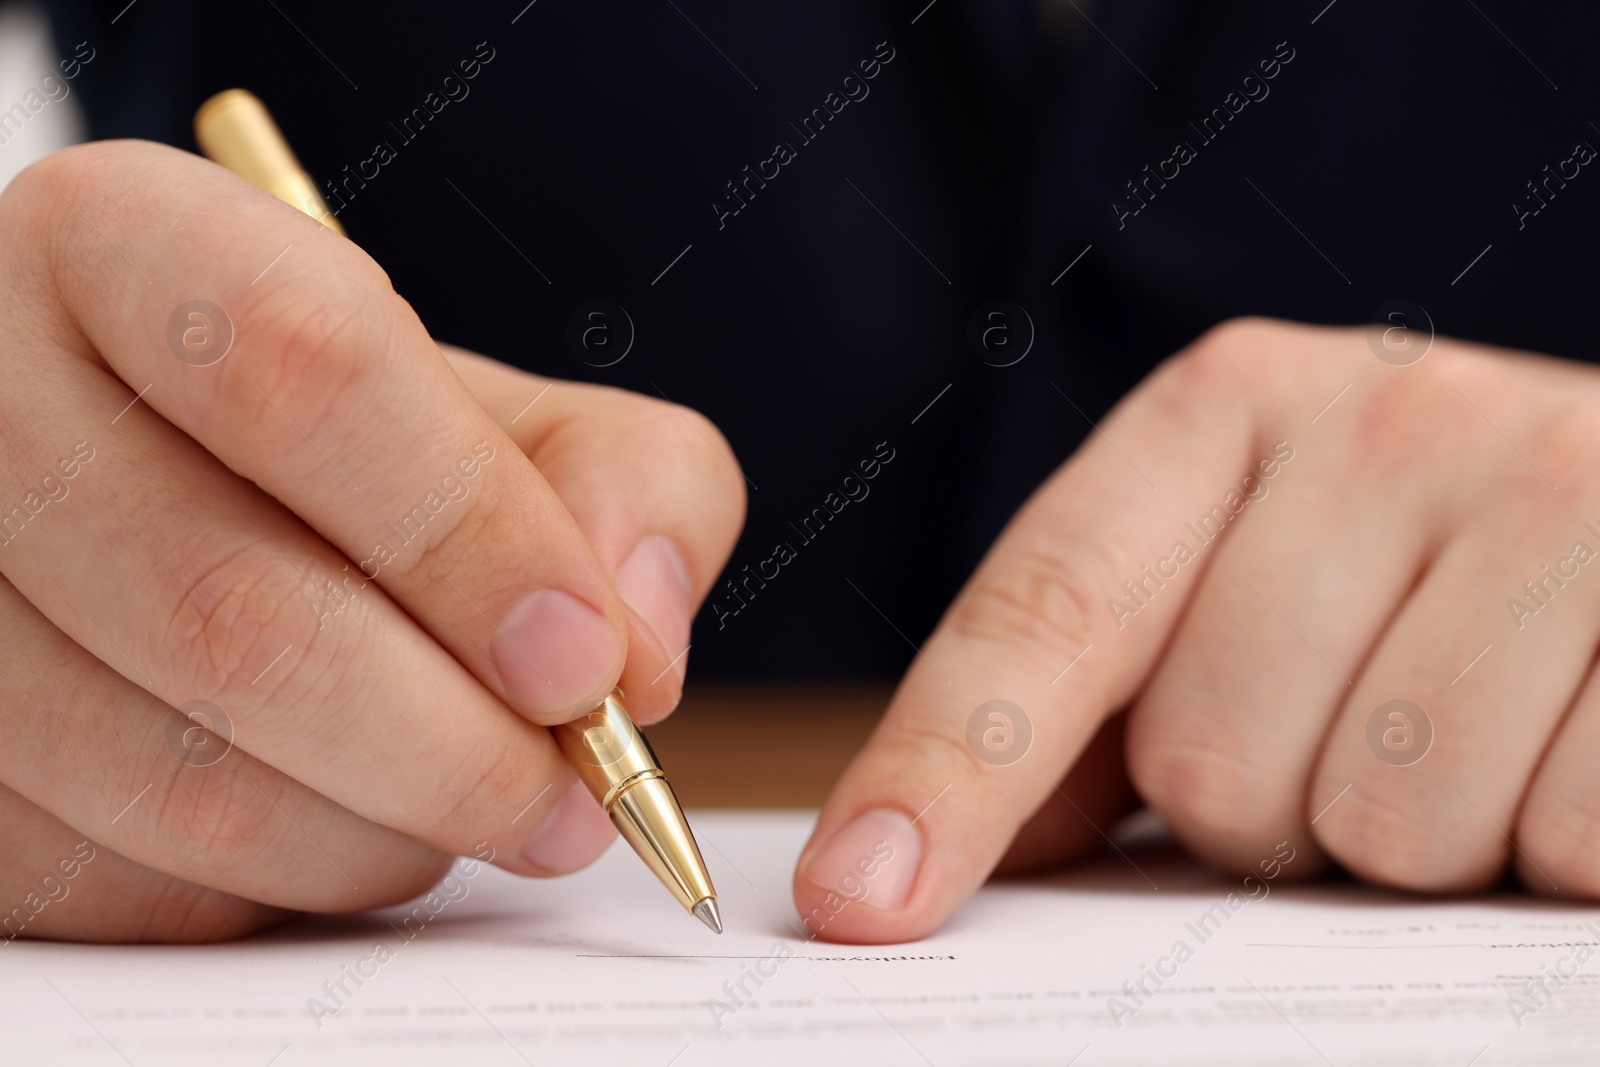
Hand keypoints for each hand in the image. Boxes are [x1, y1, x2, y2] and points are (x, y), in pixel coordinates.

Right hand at [0, 140, 741, 940]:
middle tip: (572, 796)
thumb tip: (636, 654)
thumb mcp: (510, 412)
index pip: (304, 369)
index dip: (470, 535)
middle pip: (234, 611)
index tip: (588, 662)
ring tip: (468, 801)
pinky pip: (127, 880)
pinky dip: (282, 884)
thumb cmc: (362, 455)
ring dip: (381, 833)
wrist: (174, 494)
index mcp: (130, 247)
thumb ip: (627, 483)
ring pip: (178, 779)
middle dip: (455, 746)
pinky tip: (345, 817)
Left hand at [796, 317, 1599, 940]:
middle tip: (1349, 737)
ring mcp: (1552, 486)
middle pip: (1211, 758)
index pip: (1047, 614)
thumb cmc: (1418, 573)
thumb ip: (1077, 708)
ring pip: (1385, 820)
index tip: (859, 901)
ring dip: (1415, 837)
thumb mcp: (1236, 589)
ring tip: (1470, 735)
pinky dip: (1552, 841)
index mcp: (1229, 408)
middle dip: (1265, 810)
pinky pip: (1558, 838)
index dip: (947, 774)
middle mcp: (1384, 415)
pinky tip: (1567, 737)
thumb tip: (911, 862)